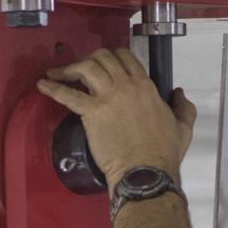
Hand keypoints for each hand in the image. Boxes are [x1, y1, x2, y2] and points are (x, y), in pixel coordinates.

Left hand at [36, 48, 196, 191]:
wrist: (146, 172)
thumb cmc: (162, 154)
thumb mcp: (183, 128)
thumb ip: (184, 107)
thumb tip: (180, 94)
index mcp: (146, 87)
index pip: (126, 57)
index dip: (112, 55)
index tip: (104, 61)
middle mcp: (126, 86)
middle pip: (103, 57)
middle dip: (89, 58)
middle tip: (80, 68)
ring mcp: (108, 98)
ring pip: (86, 68)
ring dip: (70, 67)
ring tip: (58, 73)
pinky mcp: (92, 113)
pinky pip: (68, 95)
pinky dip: (53, 88)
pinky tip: (43, 85)